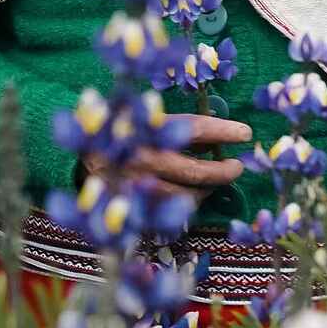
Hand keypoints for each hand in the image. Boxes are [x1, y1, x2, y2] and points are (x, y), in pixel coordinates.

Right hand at [85, 114, 251, 196]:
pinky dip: (186, 206)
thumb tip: (213, 134)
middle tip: (236, 166)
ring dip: (208, 190)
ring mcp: (138, 188)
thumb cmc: (118, 131)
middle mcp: (142, 160)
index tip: (244, 133)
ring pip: (187, 197)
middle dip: (224, 170)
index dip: (223, 131)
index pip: (193, 129)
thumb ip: (168, 121)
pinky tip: (191, 196)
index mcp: (145, 130)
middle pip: (196, 171)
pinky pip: (170, 214)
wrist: (82, 155)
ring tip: (215, 181)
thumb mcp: (138, 114)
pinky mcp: (134, 207)